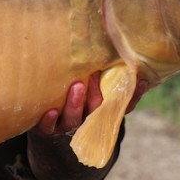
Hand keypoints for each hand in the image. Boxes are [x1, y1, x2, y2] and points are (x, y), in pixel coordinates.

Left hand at [33, 72, 148, 136]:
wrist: (39, 108)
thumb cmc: (67, 87)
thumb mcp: (88, 79)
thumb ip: (102, 69)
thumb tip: (123, 50)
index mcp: (98, 109)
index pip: (120, 106)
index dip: (132, 96)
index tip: (140, 81)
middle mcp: (84, 119)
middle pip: (96, 111)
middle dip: (96, 94)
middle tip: (94, 75)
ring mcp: (65, 125)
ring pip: (73, 120)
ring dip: (76, 104)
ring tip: (77, 86)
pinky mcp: (46, 128)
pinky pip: (48, 128)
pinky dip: (49, 121)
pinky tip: (50, 111)